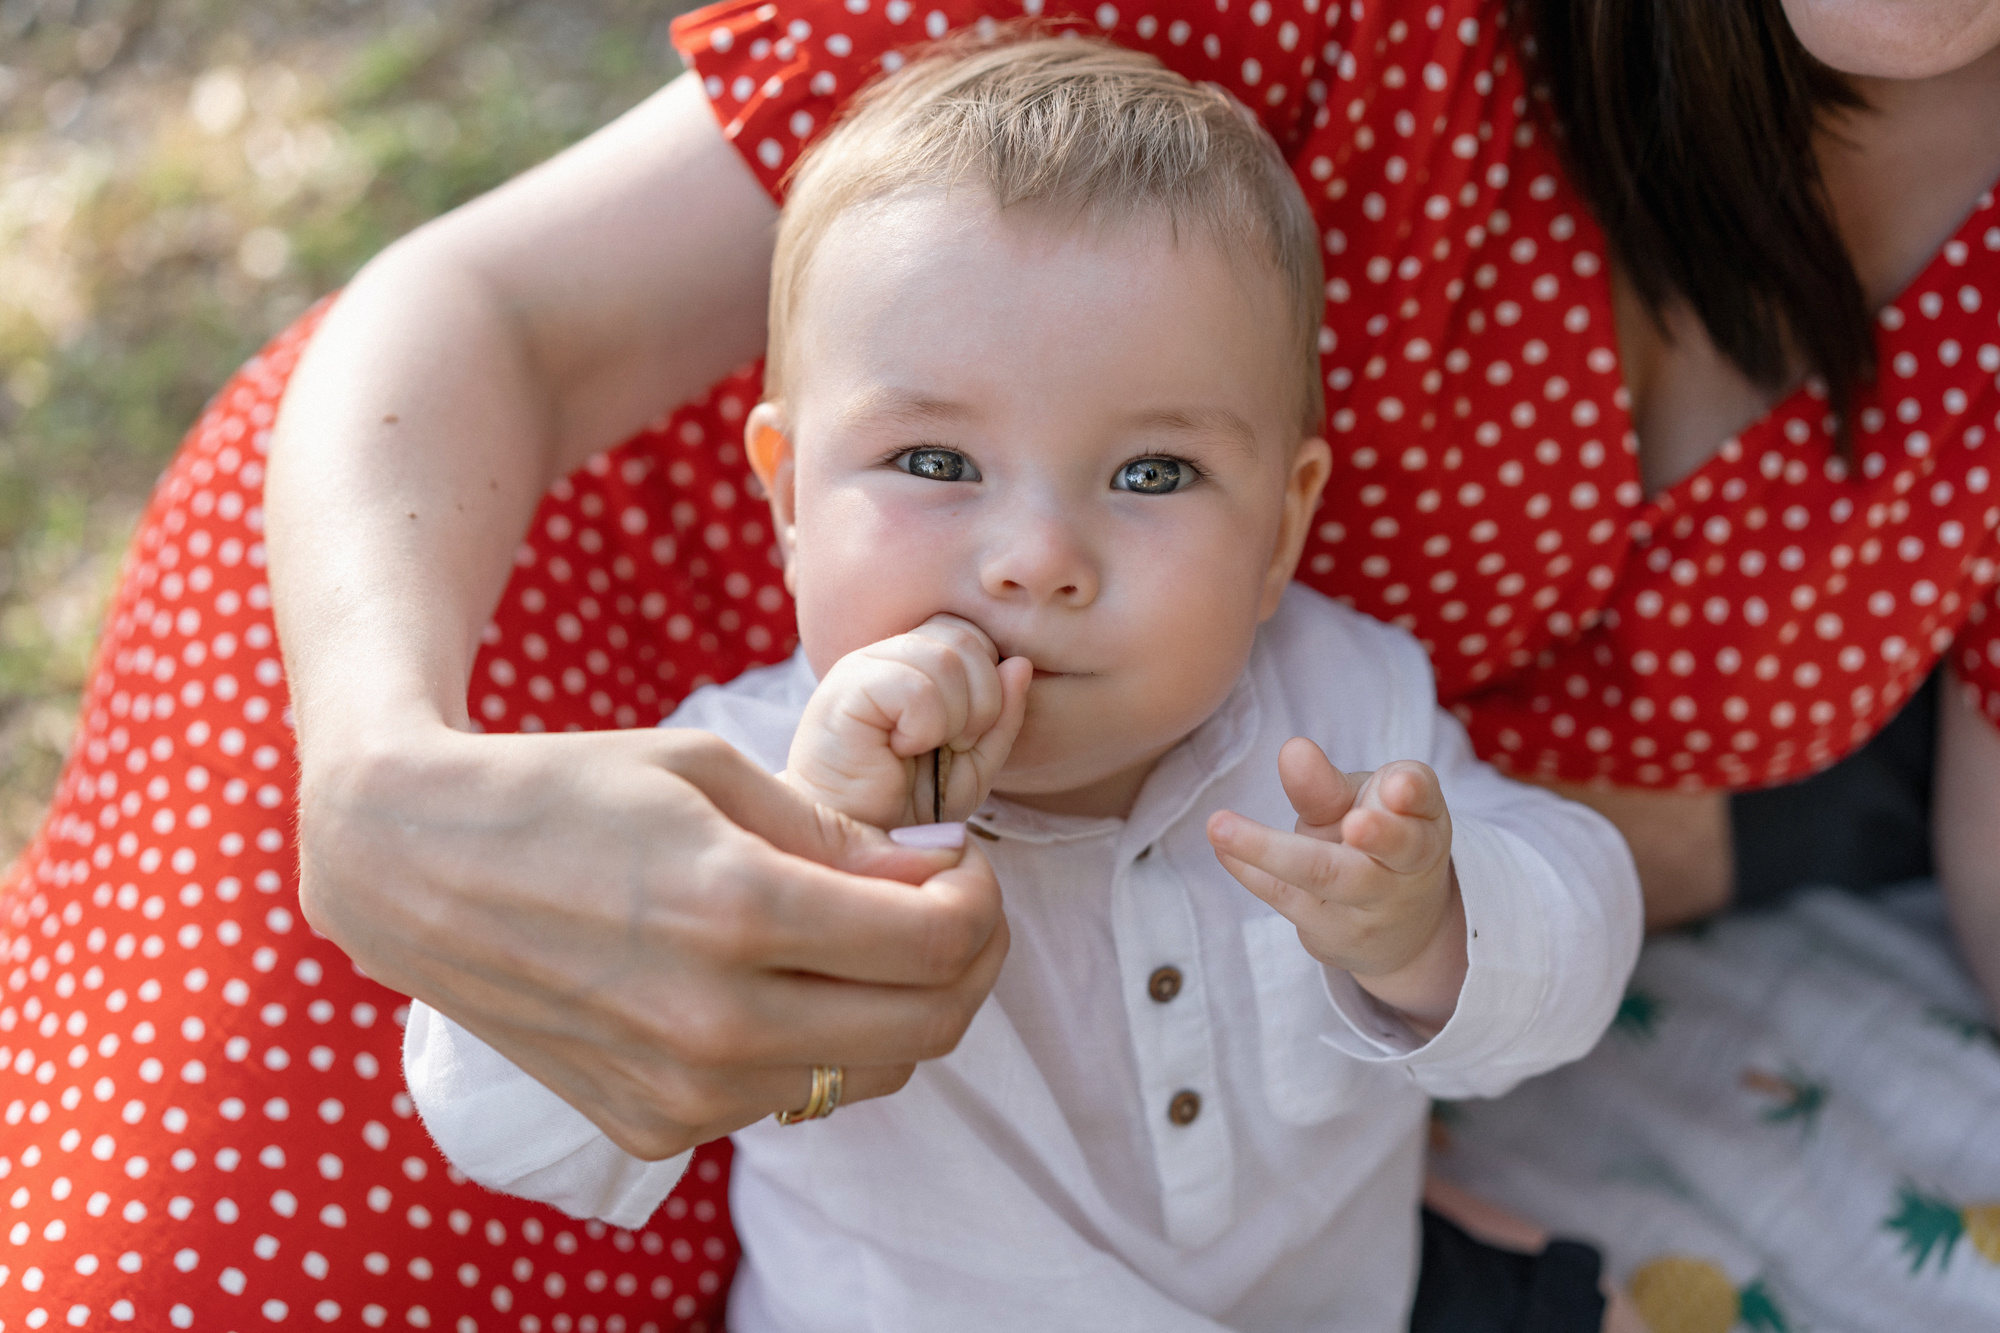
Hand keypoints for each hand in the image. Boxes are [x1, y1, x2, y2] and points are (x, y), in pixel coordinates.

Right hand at [296, 721, 1007, 1159]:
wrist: (416, 867)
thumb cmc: (568, 790)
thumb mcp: (711, 771)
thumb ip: (838, 834)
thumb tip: (940, 870)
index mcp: (738, 911)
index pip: (941, 944)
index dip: (980, 899)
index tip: (957, 862)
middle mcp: (717, 1023)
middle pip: (929, 1026)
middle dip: (969, 960)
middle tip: (948, 904)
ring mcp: (683, 1092)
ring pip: (870, 1076)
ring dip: (898, 1008)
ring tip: (865, 938)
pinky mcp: (651, 1127)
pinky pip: (787, 1100)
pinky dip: (813, 1044)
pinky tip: (773, 982)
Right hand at [787, 614, 1032, 828]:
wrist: (858, 845)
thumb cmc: (908, 806)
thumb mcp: (974, 764)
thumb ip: (1002, 716)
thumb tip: (1020, 663)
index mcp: (916, 662)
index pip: (973, 634)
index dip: (990, 681)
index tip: (971, 735)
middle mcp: (888, 654)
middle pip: (966, 638)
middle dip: (983, 700)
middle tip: (954, 745)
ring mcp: (863, 666)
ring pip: (946, 659)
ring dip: (954, 718)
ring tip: (924, 748)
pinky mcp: (846, 689)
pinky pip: (916, 687)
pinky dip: (924, 727)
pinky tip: (899, 749)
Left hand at [1206, 737, 1467, 1028]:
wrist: (1399, 929)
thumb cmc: (1375, 842)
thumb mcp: (1362, 807)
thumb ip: (1328, 785)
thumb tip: (1292, 750)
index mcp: (1424, 822)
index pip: (1426, 802)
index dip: (1413, 792)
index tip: (1397, 787)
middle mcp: (1408, 868)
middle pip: (1394, 849)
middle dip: (1378, 835)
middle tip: (1355, 822)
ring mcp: (1371, 908)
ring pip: (1326, 877)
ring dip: (1270, 851)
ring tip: (1219, 825)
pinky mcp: (1331, 933)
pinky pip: (1286, 897)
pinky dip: (1249, 871)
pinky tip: (1221, 849)